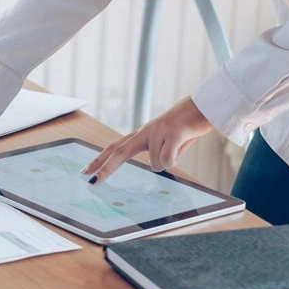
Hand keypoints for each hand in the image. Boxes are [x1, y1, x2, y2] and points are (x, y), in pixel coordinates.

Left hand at [83, 97, 212, 183]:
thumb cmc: (186, 127)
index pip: (114, 148)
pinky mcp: (172, 132)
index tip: (86, 172)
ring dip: (167, 163)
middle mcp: (145, 131)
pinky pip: (168, 159)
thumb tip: (159, 166)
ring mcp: (157, 131)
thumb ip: (158, 153)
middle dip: (104, 168)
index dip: (99, 160)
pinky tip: (182, 148)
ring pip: (155, 163)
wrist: (203, 106)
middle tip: (92, 182)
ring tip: (179, 148)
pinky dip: (175, 160)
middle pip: (119, 151)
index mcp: (141, 134)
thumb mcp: (167, 142)